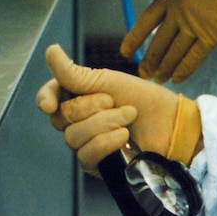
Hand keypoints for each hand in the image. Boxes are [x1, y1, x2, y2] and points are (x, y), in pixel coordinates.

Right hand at [36, 45, 202, 172]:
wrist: (171, 125)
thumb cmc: (145, 100)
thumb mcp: (109, 82)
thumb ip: (75, 74)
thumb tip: (50, 51)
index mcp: (79, 96)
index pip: (49, 97)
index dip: (46, 98)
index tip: (49, 104)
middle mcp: (78, 120)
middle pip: (61, 117)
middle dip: (89, 107)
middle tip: (113, 101)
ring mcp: (86, 143)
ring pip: (73, 137)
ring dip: (104, 124)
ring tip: (128, 118)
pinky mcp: (96, 164)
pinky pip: (86, 155)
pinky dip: (106, 142)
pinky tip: (124, 137)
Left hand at [121, 0, 216, 82]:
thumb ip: (176, 1)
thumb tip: (166, 24)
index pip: (145, 22)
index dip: (134, 39)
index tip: (125, 52)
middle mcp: (178, 12)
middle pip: (158, 43)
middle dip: (149, 61)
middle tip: (144, 74)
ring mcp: (194, 24)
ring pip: (173, 54)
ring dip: (164, 69)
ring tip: (159, 80)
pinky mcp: (212, 34)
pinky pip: (193, 58)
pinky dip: (183, 70)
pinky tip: (177, 78)